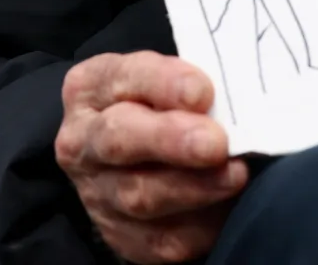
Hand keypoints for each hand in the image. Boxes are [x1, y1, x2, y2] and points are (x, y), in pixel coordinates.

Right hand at [55, 51, 247, 262]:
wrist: (137, 154)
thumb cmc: (161, 105)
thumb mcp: (164, 78)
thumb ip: (185, 84)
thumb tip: (226, 102)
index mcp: (89, 87)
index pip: (121, 78)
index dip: (162, 84)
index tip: (202, 92)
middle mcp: (83, 140)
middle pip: (119, 139)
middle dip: (170, 140)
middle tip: (214, 143)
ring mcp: (96, 191)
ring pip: (139, 195)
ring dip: (192, 187)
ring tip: (234, 176)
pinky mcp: (119, 234)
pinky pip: (158, 240)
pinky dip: (197, 226)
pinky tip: (225, 209)